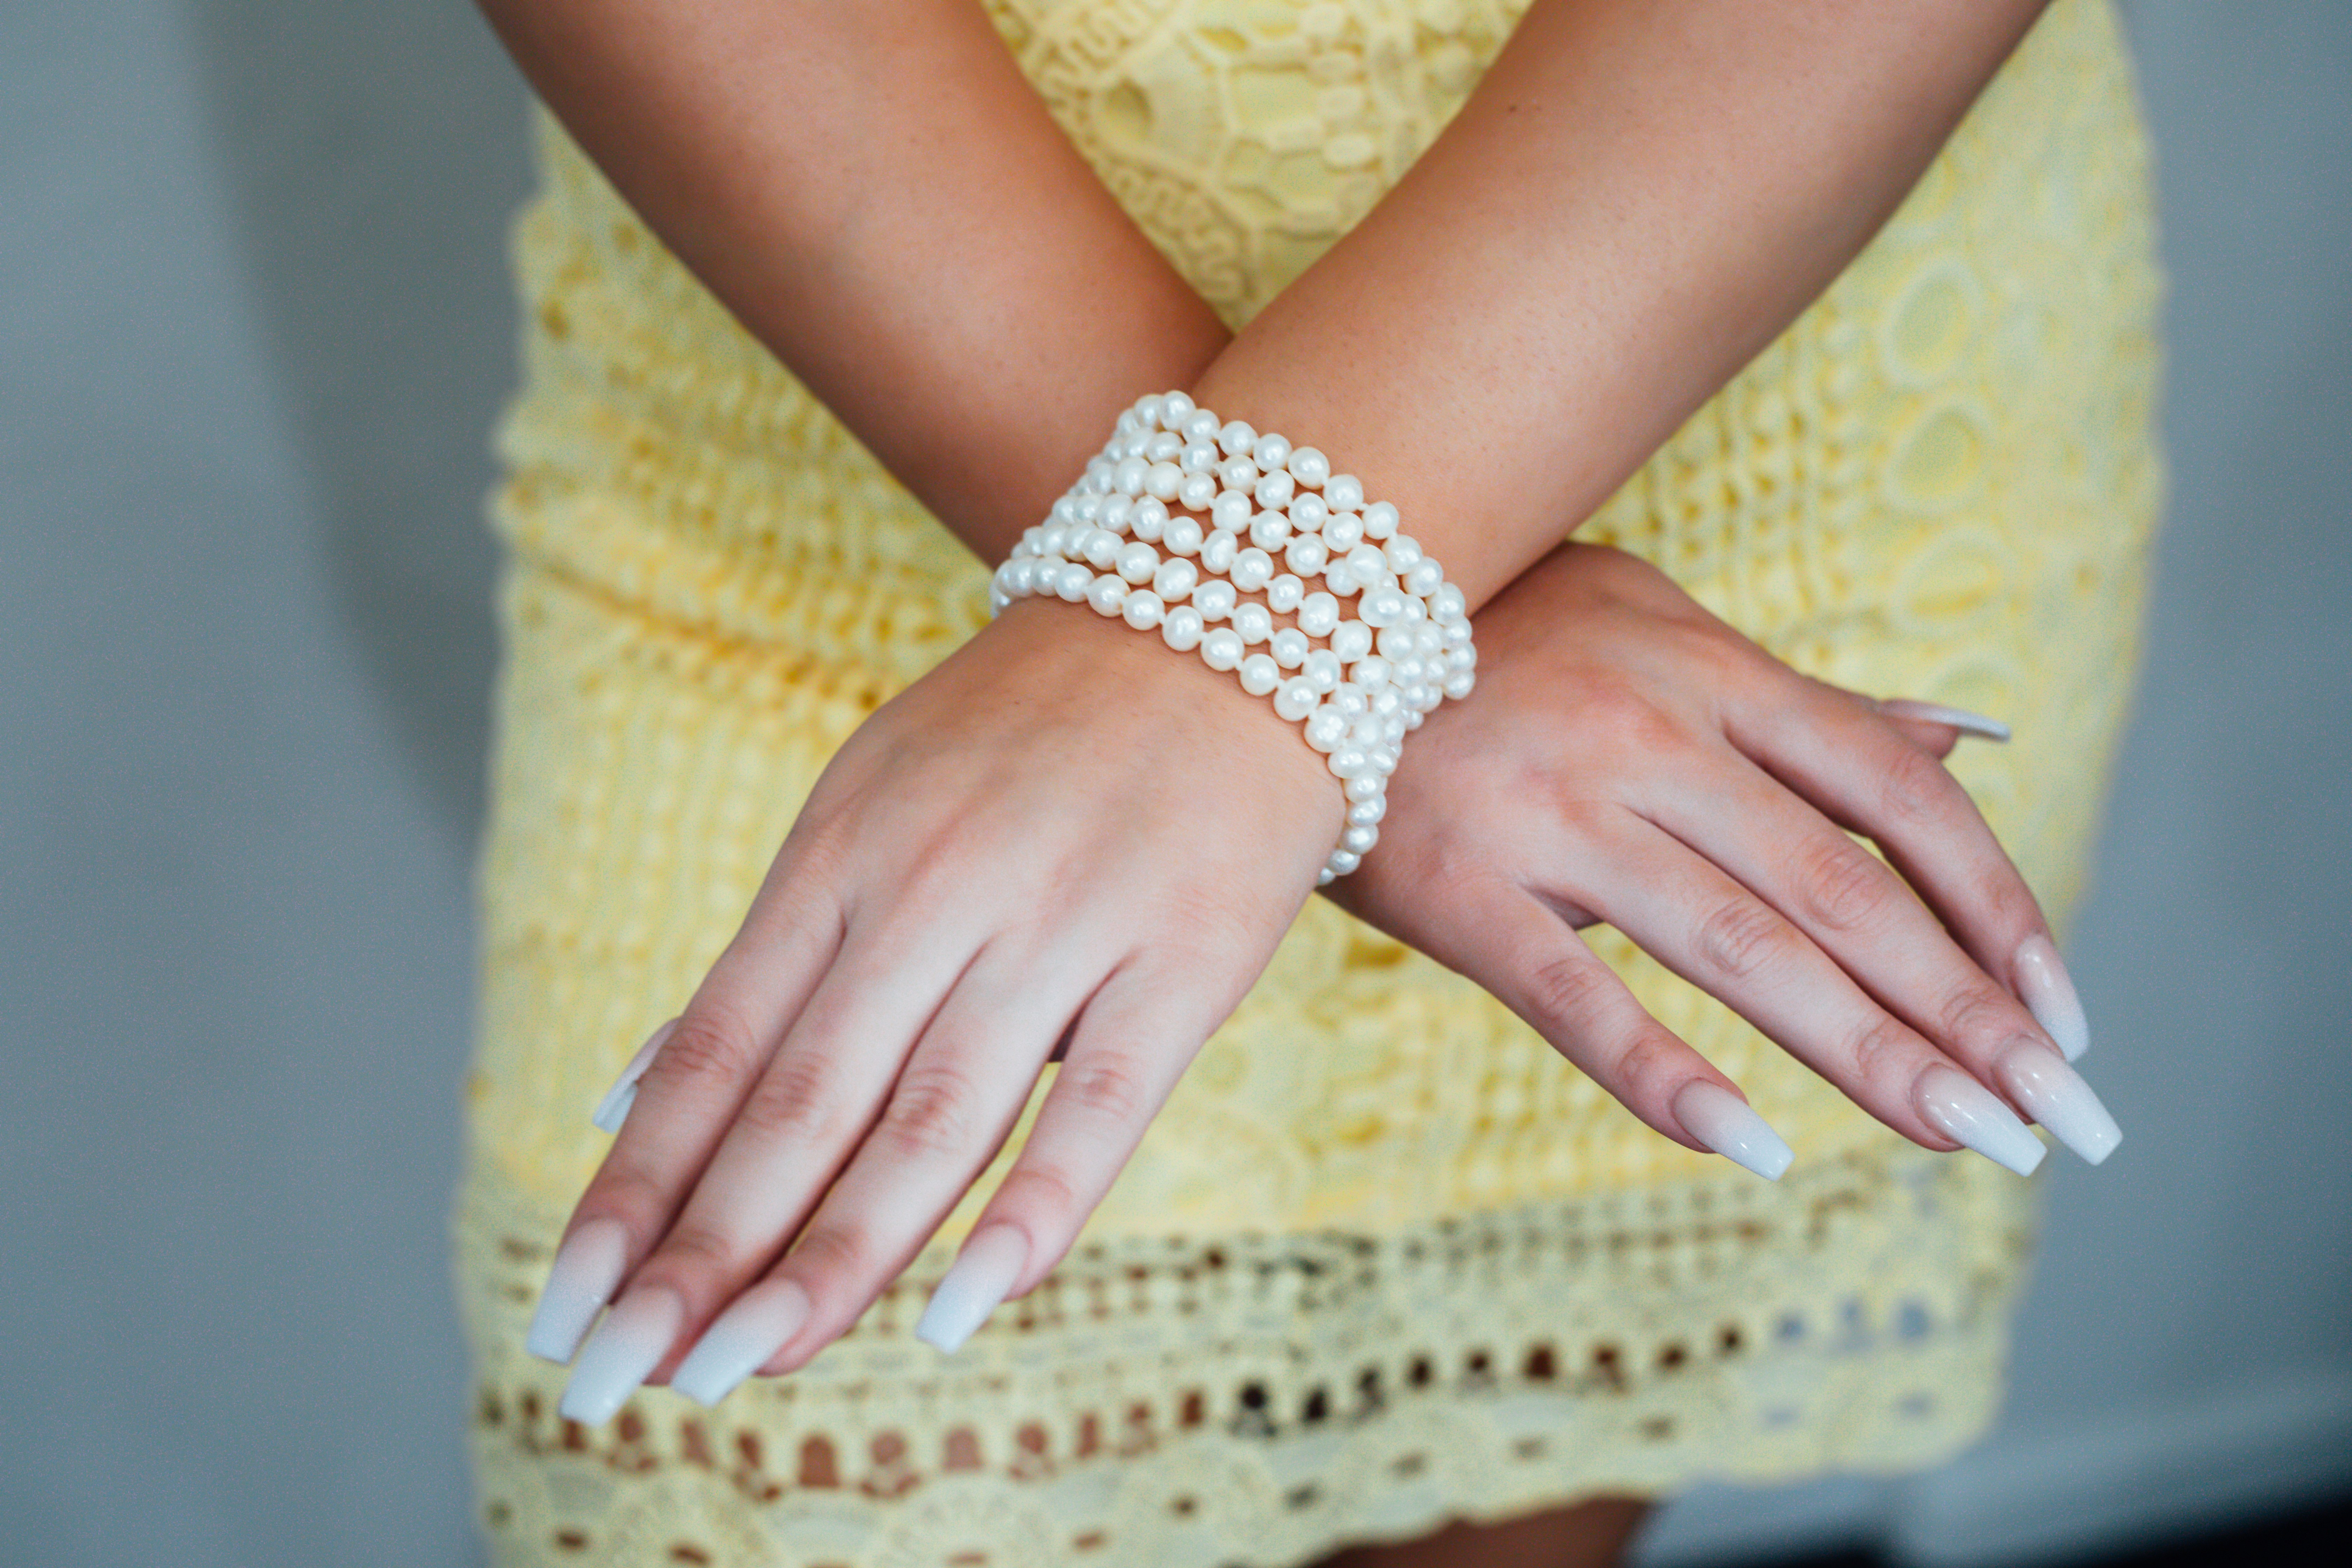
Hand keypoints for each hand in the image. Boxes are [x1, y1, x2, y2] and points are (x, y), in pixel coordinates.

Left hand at [527, 597, 1341, 1422]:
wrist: (1228, 613)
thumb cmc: (1027, 735)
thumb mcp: (869, 807)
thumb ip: (771, 963)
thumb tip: (631, 1097)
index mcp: (849, 852)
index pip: (724, 1047)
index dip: (641, 1184)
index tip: (569, 1302)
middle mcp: (940, 889)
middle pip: (807, 1100)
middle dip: (707, 1253)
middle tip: (619, 1378)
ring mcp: (1066, 924)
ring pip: (933, 1121)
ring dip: (834, 1259)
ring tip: (744, 1370)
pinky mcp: (1185, 957)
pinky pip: (1100, 1106)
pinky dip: (1031, 1215)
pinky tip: (956, 1311)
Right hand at [1328, 542, 2117, 1180]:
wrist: (1281, 614)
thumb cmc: (1489, 630)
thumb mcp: (1658, 625)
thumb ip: (1807, 700)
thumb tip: (1973, 735)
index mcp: (1707, 668)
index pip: (1893, 794)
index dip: (1995, 902)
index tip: (2064, 1008)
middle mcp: (1649, 732)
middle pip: (1841, 889)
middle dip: (1964, 1012)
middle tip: (2058, 1117)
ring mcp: (1551, 807)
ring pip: (1741, 947)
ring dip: (1868, 1055)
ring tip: (1969, 1140)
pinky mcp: (1455, 883)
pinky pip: (1575, 997)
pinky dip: (1668, 1079)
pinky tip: (1759, 1149)